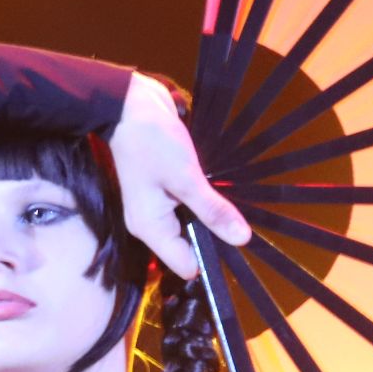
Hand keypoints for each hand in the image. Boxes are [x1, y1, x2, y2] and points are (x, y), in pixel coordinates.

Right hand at [106, 70, 247, 279]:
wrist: (130, 106)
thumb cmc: (152, 142)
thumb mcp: (187, 178)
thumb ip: (213, 210)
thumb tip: (242, 239)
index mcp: (151, 228)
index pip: (185, 265)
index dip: (209, 259)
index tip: (233, 243)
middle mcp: (151, 224)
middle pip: (188, 247)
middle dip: (212, 237)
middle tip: (237, 220)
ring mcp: (156, 208)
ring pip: (190, 226)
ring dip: (208, 217)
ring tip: (227, 202)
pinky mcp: (163, 192)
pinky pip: (187, 208)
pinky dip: (201, 202)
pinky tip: (213, 190)